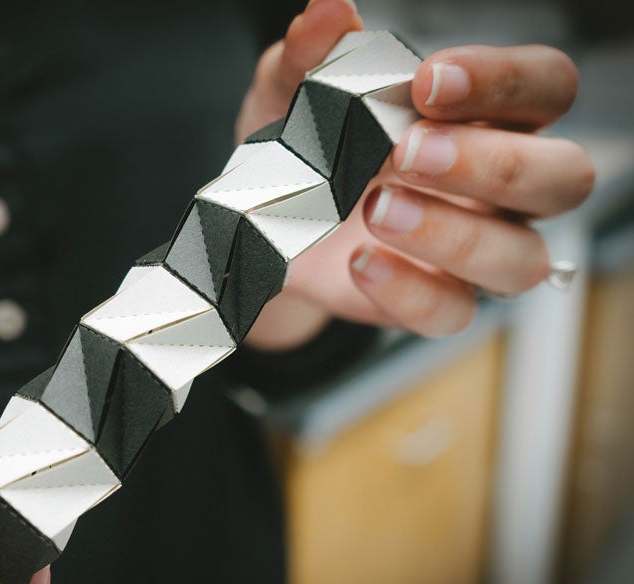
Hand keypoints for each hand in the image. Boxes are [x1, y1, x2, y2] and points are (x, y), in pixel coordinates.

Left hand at [237, 0, 594, 348]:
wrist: (264, 221)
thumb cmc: (305, 146)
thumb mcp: (294, 92)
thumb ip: (313, 55)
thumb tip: (327, 11)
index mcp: (488, 115)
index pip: (545, 87)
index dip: (502, 81)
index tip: (426, 81)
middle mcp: (501, 185)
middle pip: (561, 177)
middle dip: (490, 164)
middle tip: (403, 150)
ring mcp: (476, 249)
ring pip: (520, 258)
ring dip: (455, 234)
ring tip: (377, 208)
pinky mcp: (437, 300)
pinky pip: (455, 312)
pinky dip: (410, 290)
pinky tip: (359, 261)